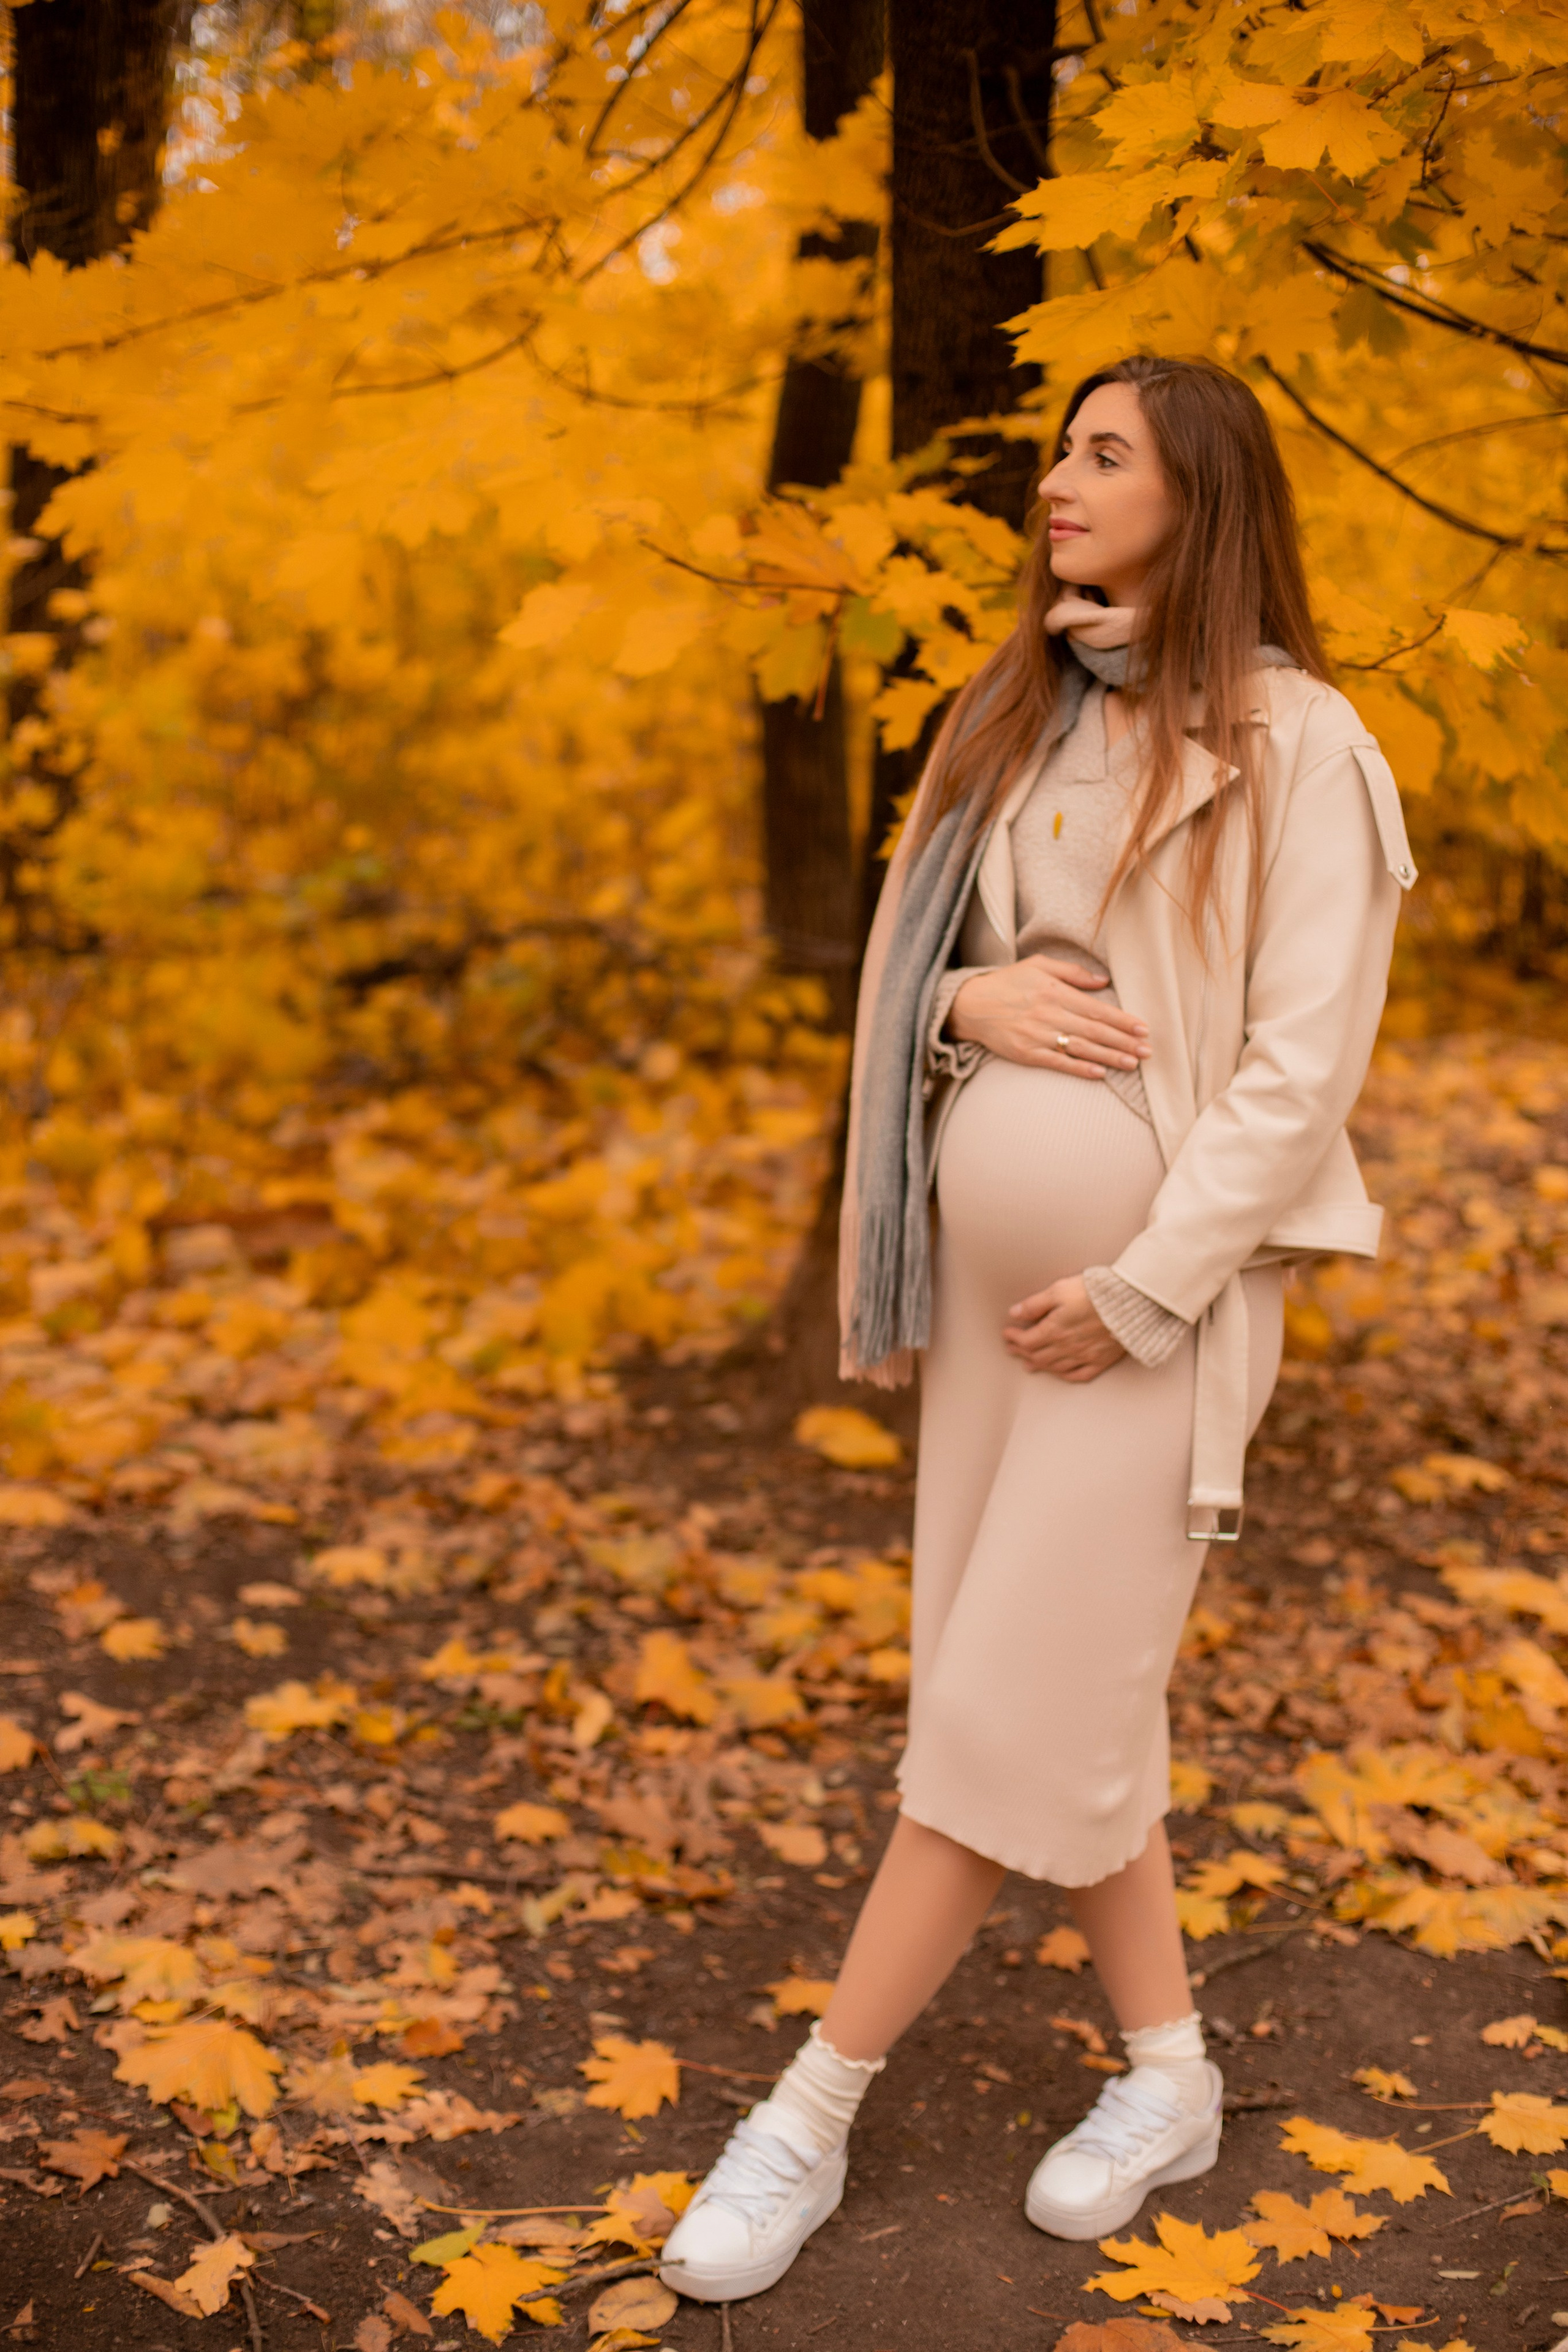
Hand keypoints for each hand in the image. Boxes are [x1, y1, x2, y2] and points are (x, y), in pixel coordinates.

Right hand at [948, 955, 1149, 1076]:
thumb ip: (1072, 972)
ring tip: (1132, 1063)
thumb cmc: (1008, 982)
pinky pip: (1058, 1063)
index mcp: (1055, 991)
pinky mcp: (1027, 1053)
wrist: (971, 1005)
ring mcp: (1038, 1036)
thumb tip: (1104, 980)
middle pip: (1094, 1031)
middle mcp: (1049, 1014)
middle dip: (1124, 1041)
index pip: (1097, 1009)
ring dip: (1109, 1057)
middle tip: (1148, 1050)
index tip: (1143, 1028)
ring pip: (1081, 1048)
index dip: (1122, 1020)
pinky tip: (1099, 1073)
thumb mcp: (1038, 965)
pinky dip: (1080, 1069)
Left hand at [1004, 1275, 1125, 1380]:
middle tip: (1012, 1350)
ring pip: (1055, 1367)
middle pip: (1038, 1355)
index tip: (1006, 1334)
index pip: (1027, 1341)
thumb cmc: (1095, 1292)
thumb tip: (1015, 1314)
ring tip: (1029, 1364)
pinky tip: (1060, 1373)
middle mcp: (1067, 1347)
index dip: (1014, 1338)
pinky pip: (1079, 1374)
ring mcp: (1084, 1356)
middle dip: (1022, 1352)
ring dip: (1039, 1366)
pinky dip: (1065, 1375)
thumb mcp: (1059, 1290)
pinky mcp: (1101, 1360)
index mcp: (1054, 1330)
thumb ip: (1035, 1304)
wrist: (1132, 1303)